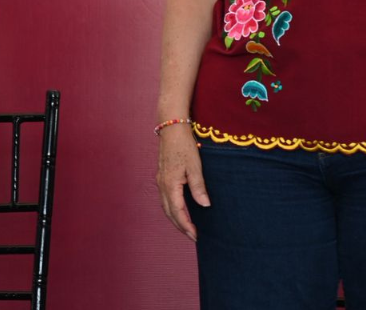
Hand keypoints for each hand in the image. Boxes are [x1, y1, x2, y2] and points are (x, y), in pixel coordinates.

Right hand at [156, 124, 209, 240]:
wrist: (171, 128)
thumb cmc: (184, 145)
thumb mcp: (195, 166)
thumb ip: (199, 187)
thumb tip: (205, 205)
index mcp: (170, 185)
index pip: (178, 213)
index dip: (187, 226)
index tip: (196, 236)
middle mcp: (162, 186)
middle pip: (170, 213)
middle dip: (181, 227)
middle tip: (194, 237)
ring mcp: (160, 181)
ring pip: (166, 207)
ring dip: (176, 219)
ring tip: (188, 227)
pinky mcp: (162, 177)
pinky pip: (166, 199)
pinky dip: (173, 209)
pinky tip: (181, 210)